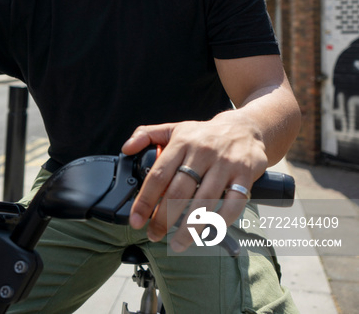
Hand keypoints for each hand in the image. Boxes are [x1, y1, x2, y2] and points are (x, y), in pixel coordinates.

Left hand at [122, 113, 267, 251]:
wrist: (244, 128)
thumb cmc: (205, 135)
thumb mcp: (175, 129)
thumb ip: (147, 135)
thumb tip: (126, 148)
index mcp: (182, 142)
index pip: (159, 174)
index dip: (145, 200)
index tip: (136, 219)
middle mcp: (202, 152)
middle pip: (179, 192)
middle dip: (164, 219)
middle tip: (155, 234)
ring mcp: (225, 163)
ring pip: (204, 201)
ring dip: (189, 227)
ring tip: (177, 243)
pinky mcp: (245, 174)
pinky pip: (233, 203)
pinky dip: (220, 221)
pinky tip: (209, 233)